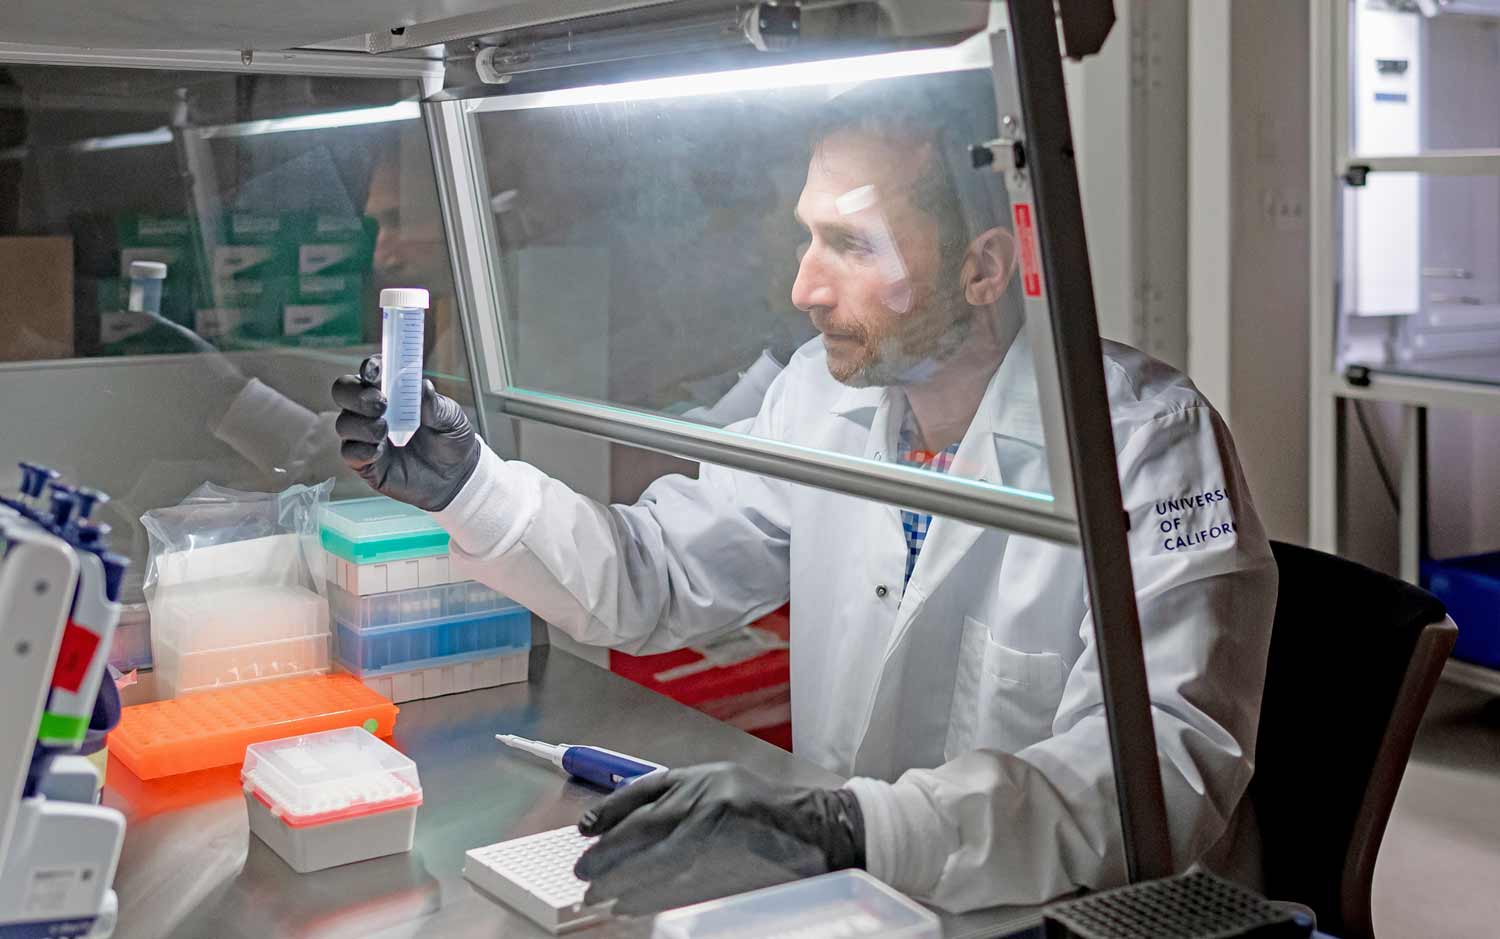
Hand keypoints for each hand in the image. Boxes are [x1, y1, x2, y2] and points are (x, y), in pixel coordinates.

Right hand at [331, 355, 480, 511]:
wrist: (456, 477)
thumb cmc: (450, 441)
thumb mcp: (451, 419)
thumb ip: (436, 404)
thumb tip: (424, 385)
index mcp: (393, 392)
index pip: (371, 372)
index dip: (370, 367)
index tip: (375, 369)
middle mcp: (373, 411)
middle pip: (344, 391)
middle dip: (356, 394)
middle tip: (381, 403)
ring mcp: (367, 437)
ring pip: (344, 423)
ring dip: (361, 424)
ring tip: (385, 430)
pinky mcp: (366, 463)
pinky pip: (349, 453)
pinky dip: (361, 449)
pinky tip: (378, 451)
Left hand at [573, 763, 864, 914]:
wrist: (822, 827)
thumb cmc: (771, 818)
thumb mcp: (722, 796)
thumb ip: (684, 809)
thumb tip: (631, 838)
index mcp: (703, 777)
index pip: (644, 789)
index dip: (610, 809)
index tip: (585, 829)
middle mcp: (708, 790)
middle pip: (646, 823)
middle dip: (610, 850)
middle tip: (584, 873)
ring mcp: (722, 816)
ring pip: (660, 851)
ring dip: (626, 877)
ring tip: (601, 895)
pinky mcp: (735, 844)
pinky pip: (685, 874)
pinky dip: (657, 891)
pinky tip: (637, 904)